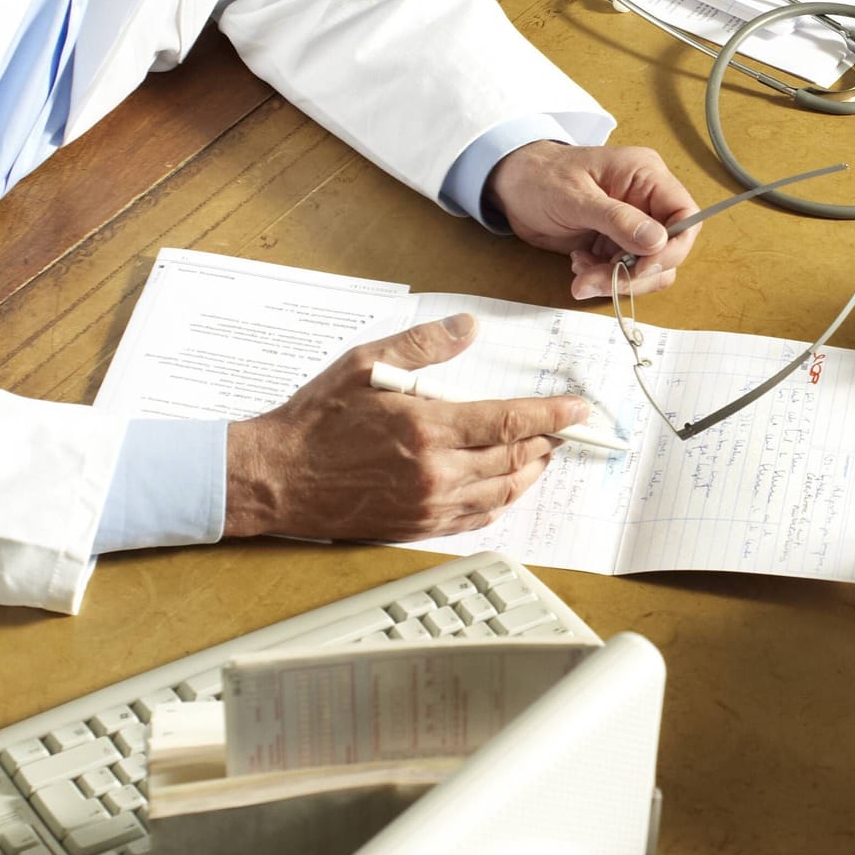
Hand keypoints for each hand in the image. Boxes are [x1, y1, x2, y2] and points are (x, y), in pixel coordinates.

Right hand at [222, 314, 587, 541]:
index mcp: (427, 429)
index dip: (550, 416)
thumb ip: (421, 346)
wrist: (276, 477)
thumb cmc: (315, 420)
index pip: (508, 422)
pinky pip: (475, 519)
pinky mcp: (417, 526)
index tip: (577, 410)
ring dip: (529, 474)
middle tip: (561, 429)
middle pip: (513, 460)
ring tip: (540, 455)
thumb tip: (465, 328)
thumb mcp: (364, 364)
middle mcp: (434, 473)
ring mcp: (427, 505)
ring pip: (501, 494)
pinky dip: (500, 502)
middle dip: (545, 443)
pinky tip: (503, 488)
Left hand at [483, 141, 699, 300]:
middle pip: (669, 250)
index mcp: (646, 177)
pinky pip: (624, 273)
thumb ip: (618, 219)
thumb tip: (658, 241)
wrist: (512, 187)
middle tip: (596, 279)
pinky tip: (577, 265)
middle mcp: (646, 202)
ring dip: (616, 280)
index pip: (685, 216)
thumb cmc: (542, 177)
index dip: (673, 247)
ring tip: (580, 273)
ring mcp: (631, 226)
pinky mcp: (614, 245)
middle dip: (636, 273)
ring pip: (647, 269)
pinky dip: (603, 279)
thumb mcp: (576, 197)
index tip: (643, 267)